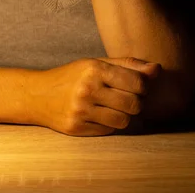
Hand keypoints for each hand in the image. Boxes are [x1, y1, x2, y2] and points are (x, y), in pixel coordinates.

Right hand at [28, 57, 160, 135]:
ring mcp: (81, 111)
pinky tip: (100, 114)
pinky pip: (109, 130)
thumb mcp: (98, 63)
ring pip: (124, 120)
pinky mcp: (76, 128)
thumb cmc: (74, 76)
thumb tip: (157, 69)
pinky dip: (110, 123)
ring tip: (115, 107)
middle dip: (137, 102)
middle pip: (134, 104)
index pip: (138, 83)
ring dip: (125, 115)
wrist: (37, 95)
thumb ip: (129, 65)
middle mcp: (87, 89)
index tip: (137, 86)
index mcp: (95, 69)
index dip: (144, 86)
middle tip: (128, 98)